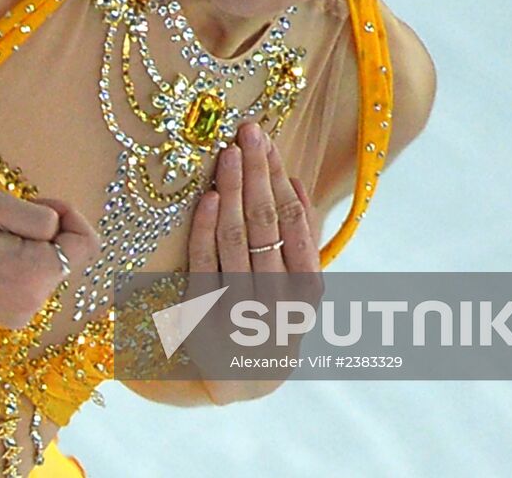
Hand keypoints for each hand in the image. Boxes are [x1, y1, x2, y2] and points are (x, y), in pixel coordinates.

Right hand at [0, 187, 99, 330]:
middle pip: (69, 257)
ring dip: (34, 245)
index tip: (40, 203)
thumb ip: (42, 218)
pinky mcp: (5, 315)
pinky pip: (33, 281)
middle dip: (50, 231)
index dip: (70, 216)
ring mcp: (17, 315)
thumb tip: (60, 229)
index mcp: (33, 277)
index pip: (87, 246)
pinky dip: (23, 261)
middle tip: (11, 214)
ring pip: (51, 268)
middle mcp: (30, 305)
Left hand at [183, 121, 323, 396]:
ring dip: (233, 191)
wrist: (246, 380)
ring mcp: (241, 312)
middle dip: (257, 173)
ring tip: (229, 152)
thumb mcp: (298, 287)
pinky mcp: (204, 319)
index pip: (295, 223)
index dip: (280, 179)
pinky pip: (204, 266)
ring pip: (237, 240)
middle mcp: (278, 302)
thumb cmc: (274, 319)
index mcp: (307, 292)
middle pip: (266, 224)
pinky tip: (209, 197)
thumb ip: (300, 240)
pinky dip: (206, 230)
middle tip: (247, 131)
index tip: (268, 141)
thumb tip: (295, 182)